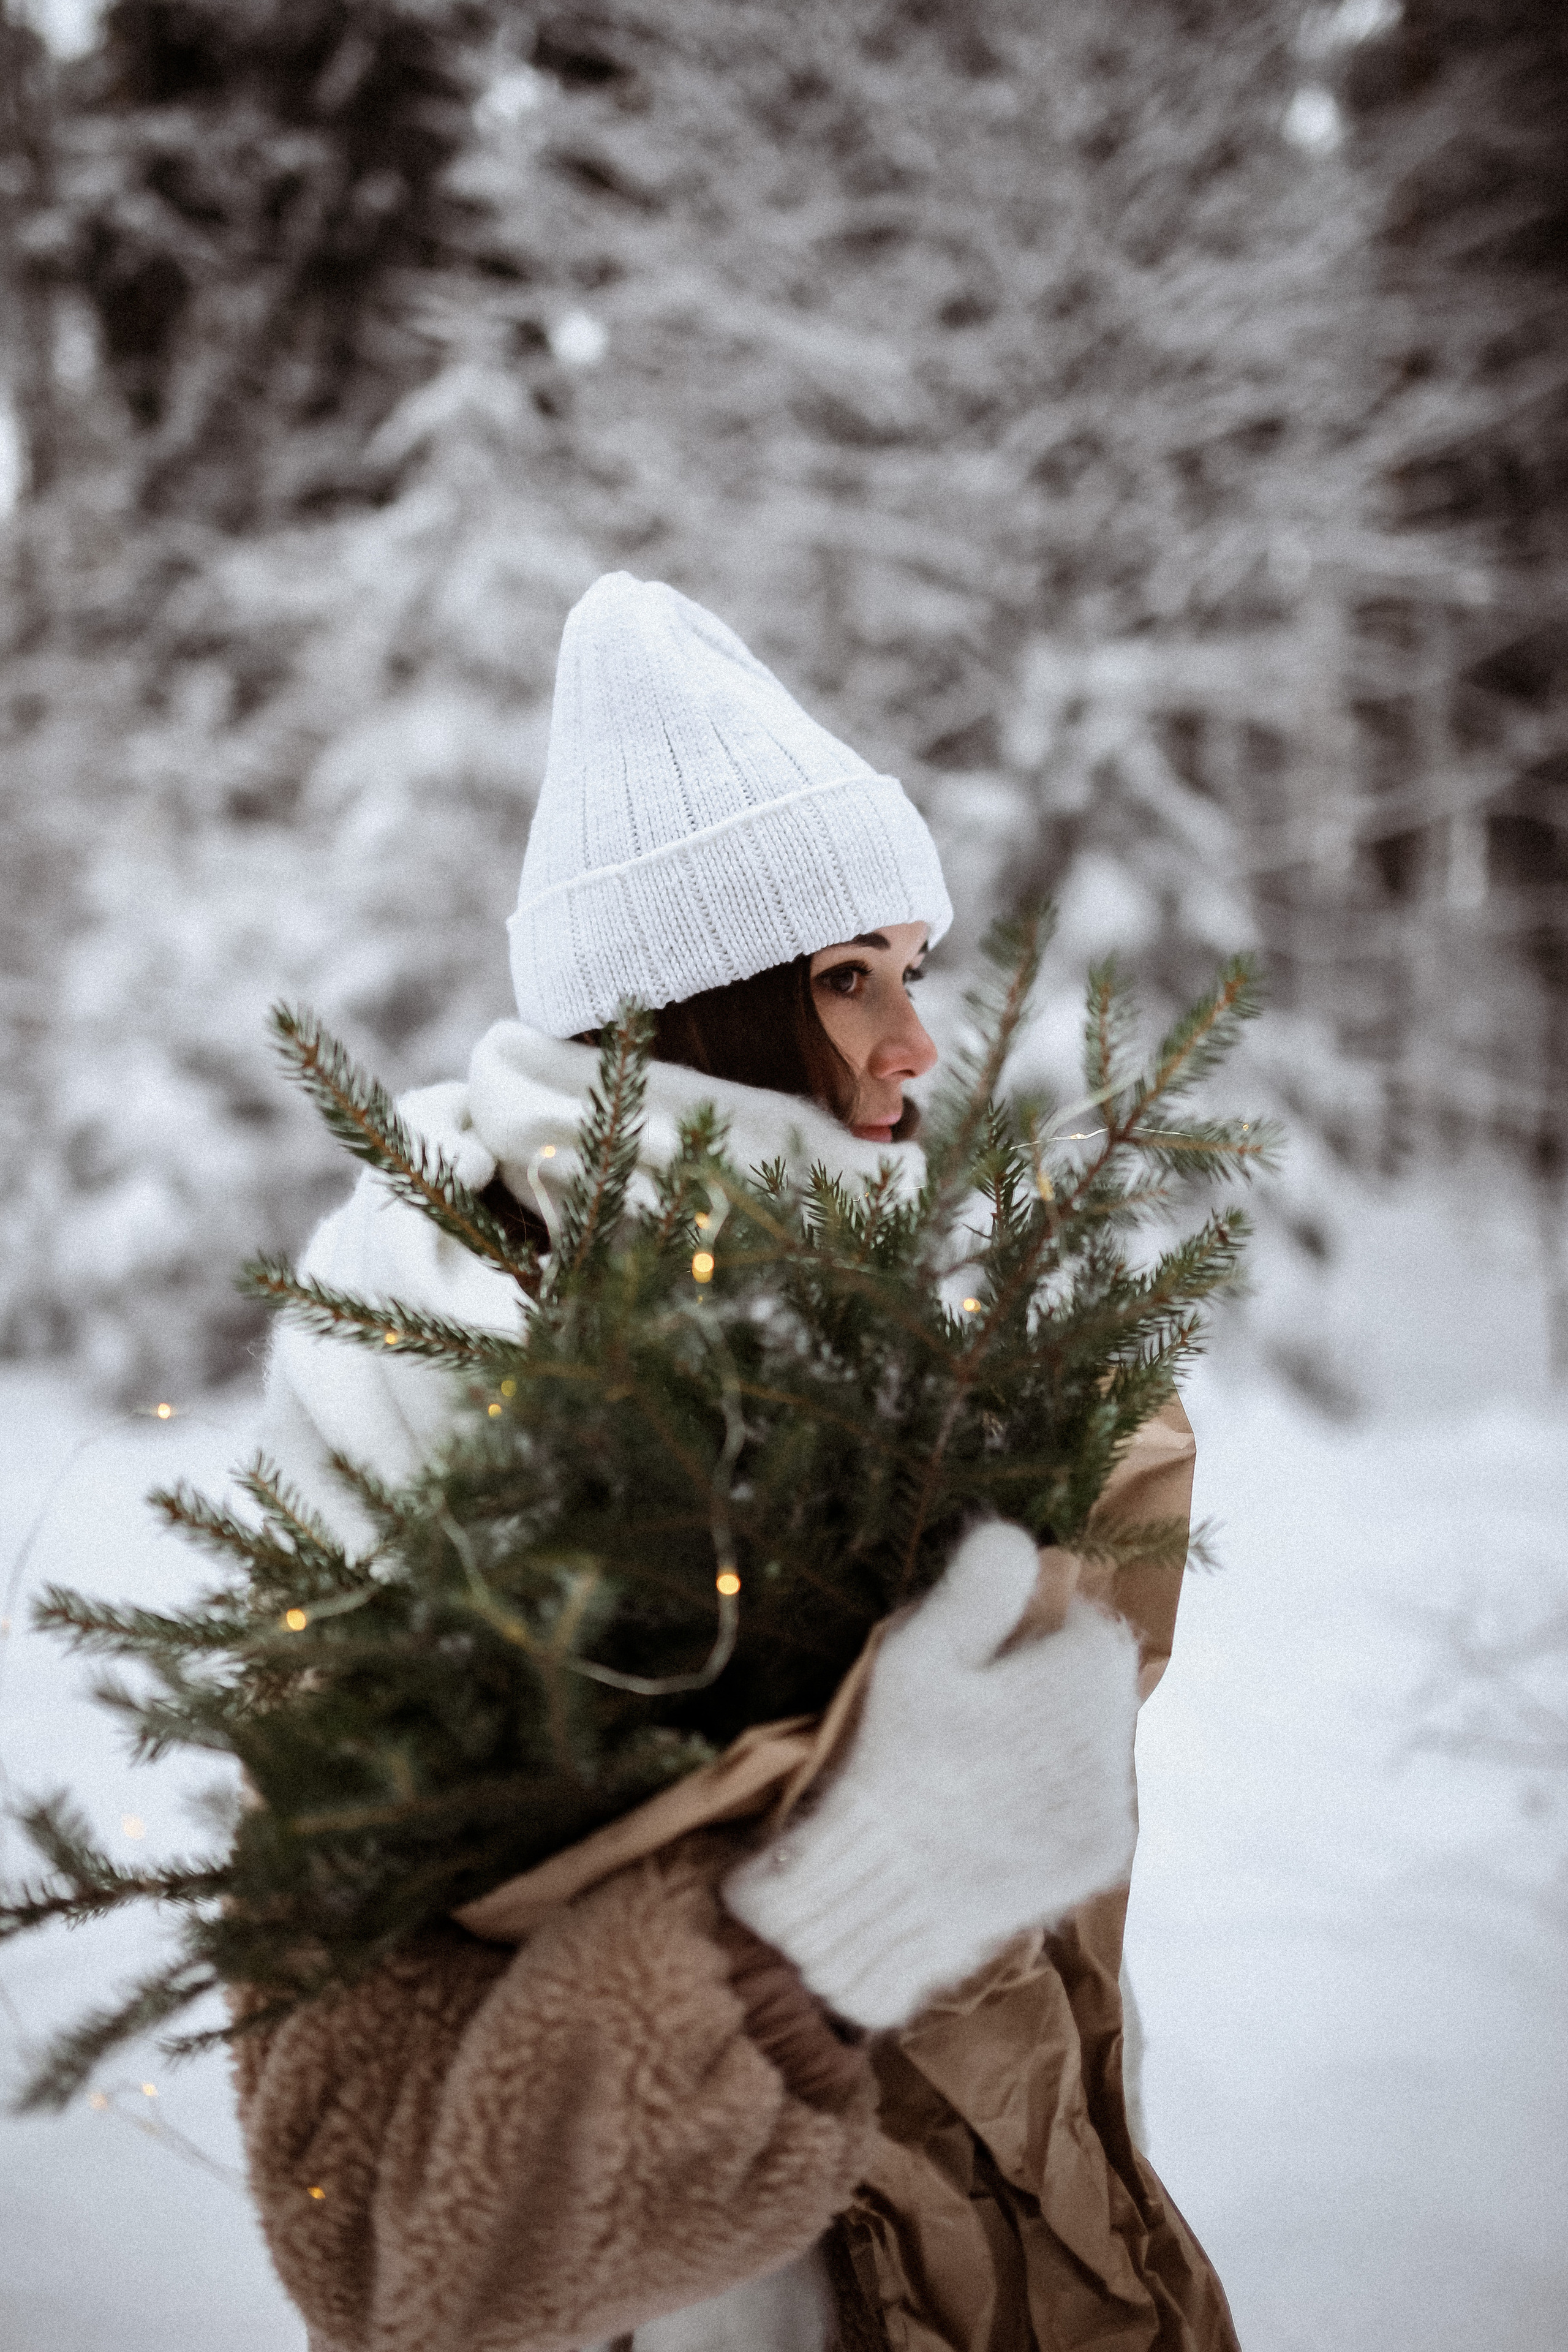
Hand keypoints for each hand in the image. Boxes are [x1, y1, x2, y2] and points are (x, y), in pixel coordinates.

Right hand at [723, 1521, 1139, 2029]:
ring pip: (1087, 1747)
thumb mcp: (924, 1649)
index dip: (1022, 1632)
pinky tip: (989, 1817)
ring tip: (973, 1770)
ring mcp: (1115, 1806)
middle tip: (965, 1715)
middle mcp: (1121, 1736)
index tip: (971, 1661)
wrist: (887, 1893)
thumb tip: (1019, 1535)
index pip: (1081, 1622)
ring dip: (1046, 1746)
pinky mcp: (1099, 1861)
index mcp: (1089, 1673)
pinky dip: (1046, 1804)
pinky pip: (1082, 1809)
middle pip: (1089, 1687)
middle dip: (1039, 1689)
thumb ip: (980, 1580)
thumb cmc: (899, 1758)